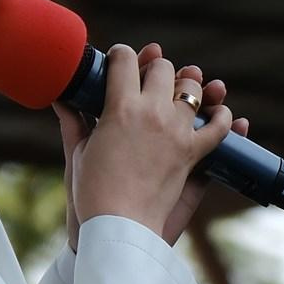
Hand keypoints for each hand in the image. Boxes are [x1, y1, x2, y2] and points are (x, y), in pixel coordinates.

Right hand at [52, 42, 247, 246]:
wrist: (118, 228)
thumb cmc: (92, 194)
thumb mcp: (78, 152)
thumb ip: (73, 120)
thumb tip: (61, 97)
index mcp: (119, 108)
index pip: (124, 60)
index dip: (121, 55)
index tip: (119, 60)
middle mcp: (152, 113)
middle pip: (163, 68)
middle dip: (155, 68)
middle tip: (147, 80)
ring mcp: (176, 132)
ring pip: (193, 89)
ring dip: (187, 86)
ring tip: (180, 93)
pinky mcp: (193, 154)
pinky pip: (218, 127)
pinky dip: (223, 117)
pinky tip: (218, 112)